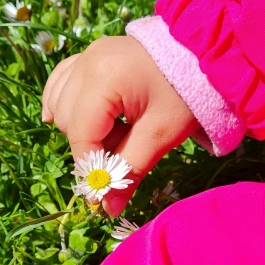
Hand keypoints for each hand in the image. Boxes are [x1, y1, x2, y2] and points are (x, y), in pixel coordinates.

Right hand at [42, 36, 197, 216]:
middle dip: (91, 145)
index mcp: (104, 78)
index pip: (82, 134)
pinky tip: (66, 120)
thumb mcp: (161, 135)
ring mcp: (86, 55)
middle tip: (124, 148)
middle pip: (69, 121)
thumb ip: (130, 170)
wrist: (204, 55)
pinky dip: (63, 104)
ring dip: (80, 127)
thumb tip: (107, 208)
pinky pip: (60, 83)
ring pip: (61, 104)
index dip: (91, 166)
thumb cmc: (186, 94)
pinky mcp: (88, 55)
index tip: (104, 190)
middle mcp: (87, 62)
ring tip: (115, 130)